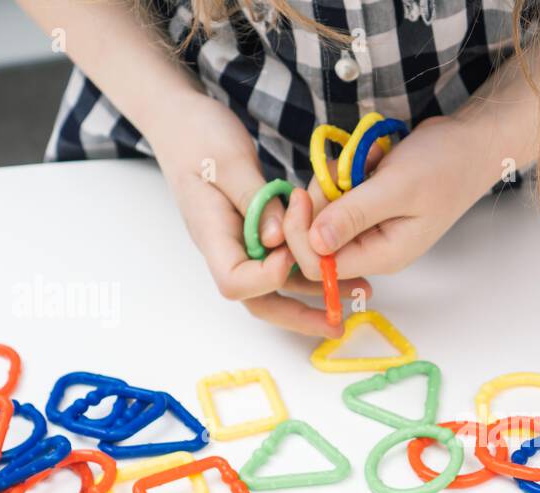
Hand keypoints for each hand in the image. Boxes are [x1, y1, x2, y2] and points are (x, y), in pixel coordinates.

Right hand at [151, 93, 369, 335]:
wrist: (180, 121)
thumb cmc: (199, 136)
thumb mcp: (231, 161)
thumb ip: (257, 202)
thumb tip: (277, 241)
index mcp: (211, 234)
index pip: (234, 281)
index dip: (268, 278)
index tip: (292, 254)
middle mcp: (226, 248)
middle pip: (258, 300)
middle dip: (299, 315)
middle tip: (339, 324)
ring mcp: (240, 243)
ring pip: (278, 284)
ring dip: (317, 292)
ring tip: (359, 294)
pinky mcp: (255, 232)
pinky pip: (284, 259)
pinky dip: (313, 266)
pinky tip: (344, 265)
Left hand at [289, 115, 496, 279]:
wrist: (471, 144)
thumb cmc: (444, 166)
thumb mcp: (398, 187)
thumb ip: (355, 215)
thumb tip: (315, 242)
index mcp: (382, 255)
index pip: (320, 266)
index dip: (302, 236)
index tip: (304, 194)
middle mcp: (372, 247)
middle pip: (315, 239)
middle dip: (317, 202)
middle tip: (339, 171)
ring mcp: (369, 227)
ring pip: (322, 212)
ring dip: (333, 180)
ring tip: (367, 160)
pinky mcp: (367, 207)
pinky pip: (336, 194)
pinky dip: (344, 172)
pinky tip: (372, 159)